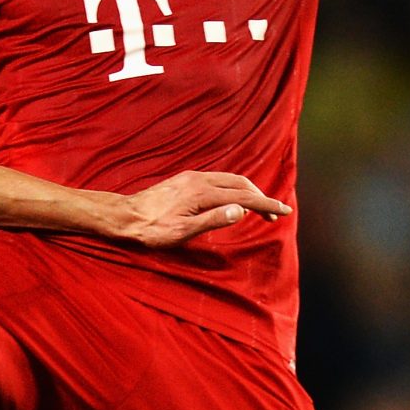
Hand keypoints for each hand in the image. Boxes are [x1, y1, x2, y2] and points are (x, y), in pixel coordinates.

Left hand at [112, 171, 292, 246]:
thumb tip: (242, 211)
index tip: (286, 211)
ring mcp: (191, 177)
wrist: (123, 217)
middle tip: (274, 215)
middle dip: (261, 197)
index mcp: (203, 193)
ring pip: (229, 179)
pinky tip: (231, 199)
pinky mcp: (184, 180)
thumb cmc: (151, 230)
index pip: (244, 196)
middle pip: (241, 183)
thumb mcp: (182, 232)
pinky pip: (217, 179)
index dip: (267, 204)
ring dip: (248, 191)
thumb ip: (213, 220)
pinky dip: (233, 188)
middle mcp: (199, 179)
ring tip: (257, 208)